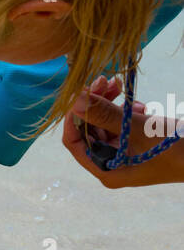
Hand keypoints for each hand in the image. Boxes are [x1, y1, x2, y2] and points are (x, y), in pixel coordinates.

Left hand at [62, 75, 183, 186]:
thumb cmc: (176, 148)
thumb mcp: (138, 128)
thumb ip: (105, 114)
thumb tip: (75, 100)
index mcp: (106, 170)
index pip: (74, 143)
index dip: (74, 116)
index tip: (81, 91)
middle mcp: (111, 165)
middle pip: (90, 129)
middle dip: (95, 103)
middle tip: (107, 79)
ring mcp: (124, 155)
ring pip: (105, 123)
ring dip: (111, 103)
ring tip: (122, 86)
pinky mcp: (137, 144)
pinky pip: (122, 124)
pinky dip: (127, 111)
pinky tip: (142, 106)